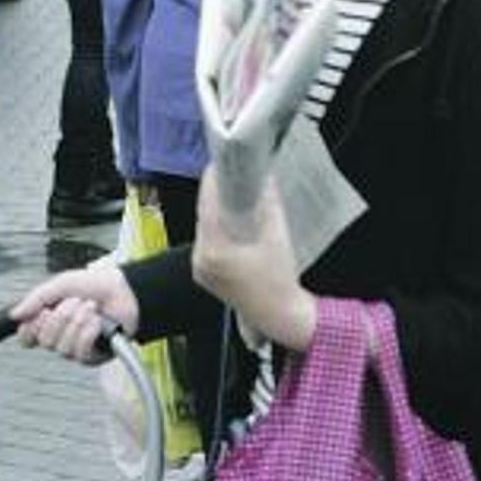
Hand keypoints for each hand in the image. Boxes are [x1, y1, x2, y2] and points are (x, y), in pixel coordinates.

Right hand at [11, 255, 139, 362]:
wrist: (125, 290)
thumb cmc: (95, 286)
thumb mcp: (61, 284)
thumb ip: (36, 298)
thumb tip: (14, 314)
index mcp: (48, 321)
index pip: (26, 338)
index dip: (30, 329)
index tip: (41, 312)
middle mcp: (59, 337)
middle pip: (44, 341)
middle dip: (61, 316)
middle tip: (75, 302)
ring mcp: (75, 348)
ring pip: (62, 347)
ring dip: (78, 321)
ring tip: (91, 308)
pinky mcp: (92, 357)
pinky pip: (81, 351)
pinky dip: (89, 332)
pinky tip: (98, 322)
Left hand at [192, 168, 316, 351]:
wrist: (281, 315)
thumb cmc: (280, 283)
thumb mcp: (276, 236)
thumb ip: (267, 203)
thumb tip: (264, 178)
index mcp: (213, 251)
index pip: (207, 204)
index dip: (213, 181)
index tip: (219, 164)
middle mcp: (200, 260)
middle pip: (205, 214)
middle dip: (217, 194)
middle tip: (232, 175)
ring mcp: (200, 268)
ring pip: (206, 227)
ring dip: (218, 211)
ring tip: (235, 195)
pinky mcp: (205, 274)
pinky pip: (208, 242)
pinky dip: (219, 229)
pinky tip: (233, 220)